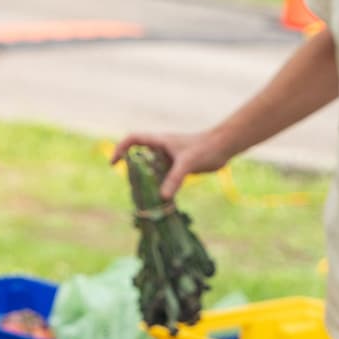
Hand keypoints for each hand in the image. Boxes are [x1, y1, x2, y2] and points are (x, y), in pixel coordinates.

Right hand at [110, 130, 230, 199]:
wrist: (224, 147)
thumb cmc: (205, 148)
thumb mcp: (188, 163)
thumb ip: (174, 179)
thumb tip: (162, 198)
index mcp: (159, 141)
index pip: (133, 139)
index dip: (121, 149)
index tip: (115, 164)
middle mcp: (161, 148)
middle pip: (139, 157)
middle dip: (133, 172)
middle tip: (133, 187)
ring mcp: (170, 158)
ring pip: (152, 169)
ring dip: (147, 182)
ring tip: (145, 197)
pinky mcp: (178, 166)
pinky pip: (164, 177)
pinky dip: (160, 186)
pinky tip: (162, 199)